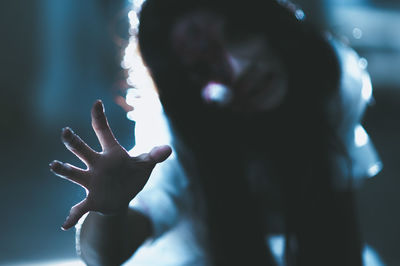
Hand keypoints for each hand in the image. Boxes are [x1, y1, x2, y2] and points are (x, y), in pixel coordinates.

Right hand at [50, 100, 171, 229]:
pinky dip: (72, 216)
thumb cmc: (131, 175)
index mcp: (111, 153)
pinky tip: (64, 225)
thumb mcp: (145, 165)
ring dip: (64, 170)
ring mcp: (91, 181)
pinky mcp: (91, 200)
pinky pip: (79, 208)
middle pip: (83, 150)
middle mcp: (97, 164)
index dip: (100, 117)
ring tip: (54, 166)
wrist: (123, 196)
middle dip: (74, 142)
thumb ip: (154, 156)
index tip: (97, 103)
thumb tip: (168, 149)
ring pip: (74, 174)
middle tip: (66, 132)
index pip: (103, 131)